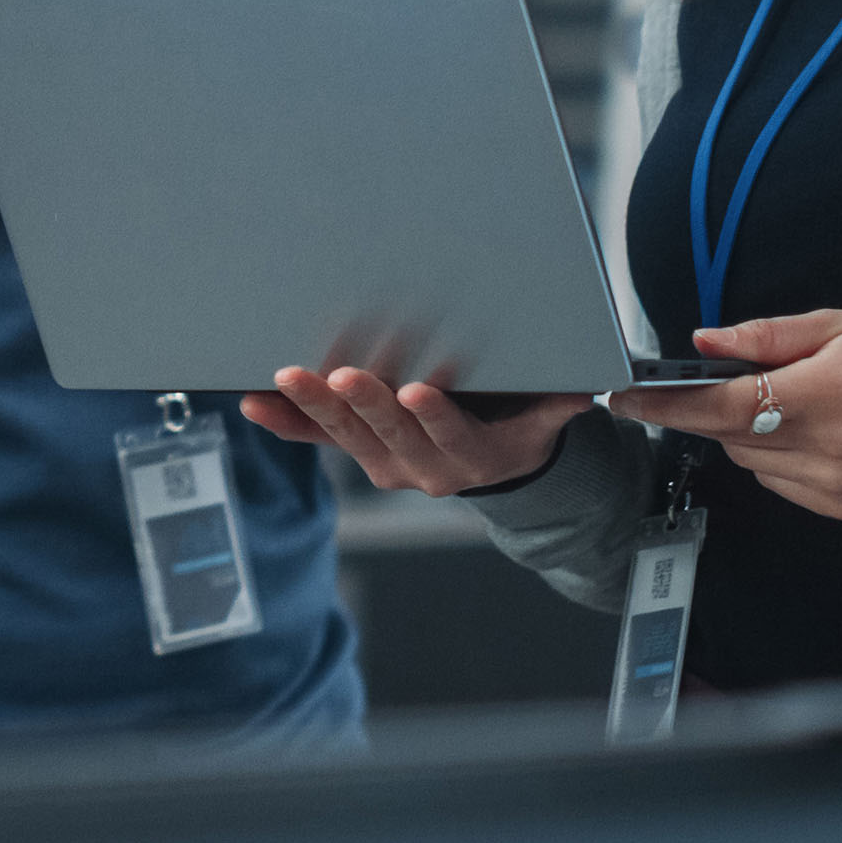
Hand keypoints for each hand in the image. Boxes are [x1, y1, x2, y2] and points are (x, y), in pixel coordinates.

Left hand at [240, 368, 590, 497]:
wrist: (491, 462)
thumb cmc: (514, 423)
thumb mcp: (543, 417)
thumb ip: (557, 403)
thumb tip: (586, 389)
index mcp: (471, 457)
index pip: (452, 436)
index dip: (435, 416)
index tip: (420, 392)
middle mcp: (423, 468)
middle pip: (390, 435)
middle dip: (364, 403)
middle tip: (343, 374)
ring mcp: (386, 463)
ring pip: (347, 436)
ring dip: (314, 407)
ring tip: (287, 378)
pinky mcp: (358, 452)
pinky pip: (317, 440)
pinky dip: (285, 422)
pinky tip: (255, 403)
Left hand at [611, 311, 841, 520]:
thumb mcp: (841, 324)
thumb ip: (766, 336)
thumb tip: (705, 342)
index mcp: (828, 394)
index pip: (724, 406)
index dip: (668, 402)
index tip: (626, 396)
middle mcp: (831, 448)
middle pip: (729, 435)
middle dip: (716, 407)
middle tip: (740, 379)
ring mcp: (836, 485)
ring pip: (748, 461)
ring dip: (748, 432)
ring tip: (796, 402)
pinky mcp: (841, 507)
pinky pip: (776, 482)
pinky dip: (775, 456)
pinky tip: (811, 432)